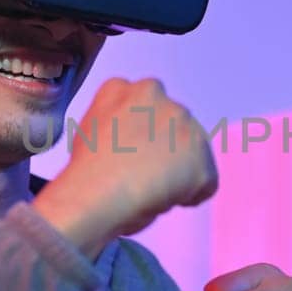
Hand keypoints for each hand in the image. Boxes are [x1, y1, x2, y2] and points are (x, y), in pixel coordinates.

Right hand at [33, 78, 217, 257]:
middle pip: (175, 126)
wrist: (94, 194)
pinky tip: (165, 201)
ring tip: (150, 190)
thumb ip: (118, 123)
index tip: (131, 153)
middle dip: (166, 149)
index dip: (143, 134)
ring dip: (180, 170)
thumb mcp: (91, 128)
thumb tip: (137, 143)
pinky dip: (192, 195)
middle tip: (141, 176)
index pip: (149, 107)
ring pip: (193, 152)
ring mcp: (186, 126)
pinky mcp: (202, 160)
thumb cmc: (85, 171)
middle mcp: (163, 98)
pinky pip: (206, 182)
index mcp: (132, 89)